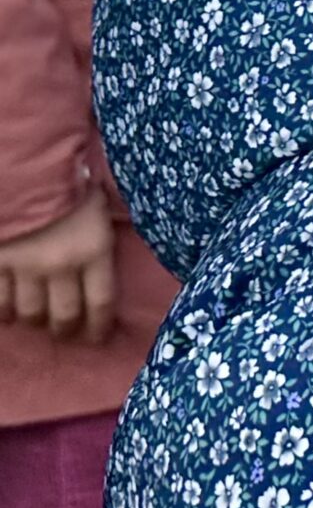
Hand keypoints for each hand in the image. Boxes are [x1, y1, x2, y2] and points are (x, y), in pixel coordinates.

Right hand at [0, 189, 117, 342]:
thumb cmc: (70, 184)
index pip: (101, 303)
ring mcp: (24, 267)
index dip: (100, 327)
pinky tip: (9, 313)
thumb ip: (101, 241)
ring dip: (35, 321)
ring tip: (38, 320)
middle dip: (66, 330)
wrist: (26, 170)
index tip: (98, 337)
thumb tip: (108, 269)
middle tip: (67, 333)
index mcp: (93, 250)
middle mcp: (60, 265)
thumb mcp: (99, 209)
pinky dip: (4, 312)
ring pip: (30, 313)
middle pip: (64, 316)